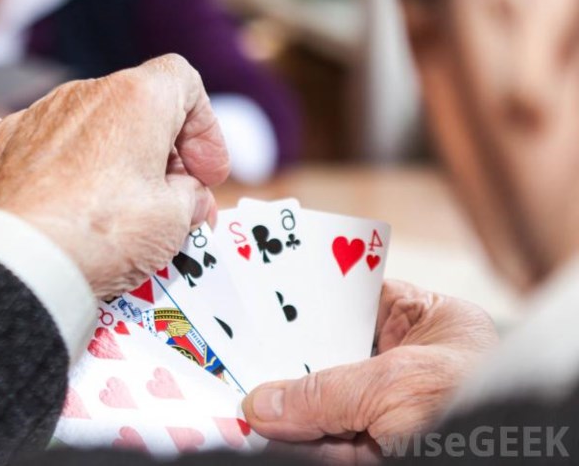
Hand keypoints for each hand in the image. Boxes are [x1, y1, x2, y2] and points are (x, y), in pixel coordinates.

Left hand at [0, 54, 230, 297]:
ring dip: (109, 156)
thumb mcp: (173, 220)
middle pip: (135, 106)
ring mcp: (36, 115)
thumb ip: (188, 197)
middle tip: (174, 202)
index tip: (205, 174)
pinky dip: (49, 155)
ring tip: (118, 209)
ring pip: (86, 122)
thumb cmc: (103, 233)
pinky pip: (31, 135)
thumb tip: (184, 196)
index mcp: (136, 97)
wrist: (20, 262)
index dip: (204, 126)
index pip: (184, 81)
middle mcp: (84, 93)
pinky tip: (53, 184)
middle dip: (160, 150)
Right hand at [243, 280, 498, 464]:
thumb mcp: (395, 388)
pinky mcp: (380, 455)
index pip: (355, 300)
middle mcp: (409, 368)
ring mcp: (394, 416)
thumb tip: (264, 403)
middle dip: (286, 359)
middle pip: (332, 356)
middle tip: (239, 351)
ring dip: (283, 403)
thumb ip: (325, 391)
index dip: (308, 299)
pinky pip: (328, 446)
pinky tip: (262, 426)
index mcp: (430, 326)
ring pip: (324, 405)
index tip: (261, 298)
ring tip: (238, 390)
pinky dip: (295, 442)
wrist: (509, 461)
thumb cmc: (482, 414)